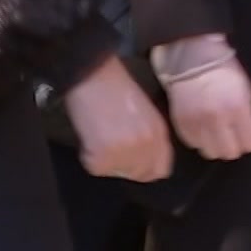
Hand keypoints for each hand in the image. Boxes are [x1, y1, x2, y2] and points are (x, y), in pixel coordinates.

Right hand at [61, 55, 174, 181]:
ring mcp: (125, 156)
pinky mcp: (101, 160)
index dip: (148, 166)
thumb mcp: (147, 112)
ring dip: (108, 160)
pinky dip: (90, 155)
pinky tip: (91, 134)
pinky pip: (95, 167)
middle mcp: (146, 149)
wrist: (94, 76)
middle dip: (127, 166)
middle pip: (140, 175)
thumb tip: (146, 157)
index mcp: (159, 135)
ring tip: (102, 135)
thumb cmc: (118, 87)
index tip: (135, 160)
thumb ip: (151, 136)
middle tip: (114, 146)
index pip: (161, 168)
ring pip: (117, 172)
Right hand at [156, 37, 250, 161]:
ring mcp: (198, 123)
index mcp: (238, 107)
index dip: (250, 140)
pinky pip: (193, 144)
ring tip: (215, 132)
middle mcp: (218, 119)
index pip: (250, 143)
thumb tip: (247, 133)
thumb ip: (246, 113)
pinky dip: (199, 139)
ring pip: (210, 152)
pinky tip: (201, 127)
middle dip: (233, 145)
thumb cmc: (223, 69)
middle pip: (230, 153)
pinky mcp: (181, 124)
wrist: (192, 56)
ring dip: (215, 145)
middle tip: (231, 135)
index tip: (247, 135)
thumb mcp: (244, 88)